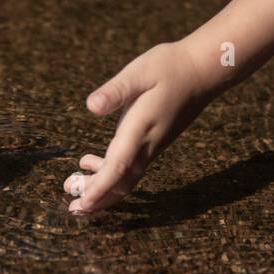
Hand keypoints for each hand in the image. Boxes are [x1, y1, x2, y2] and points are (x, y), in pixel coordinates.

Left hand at [64, 41, 216, 213]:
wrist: (202, 72)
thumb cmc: (169, 67)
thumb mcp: (139, 72)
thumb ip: (115, 91)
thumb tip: (91, 106)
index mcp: (139, 129)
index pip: (118, 167)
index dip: (99, 188)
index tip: (83, 203)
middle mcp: (147, 144)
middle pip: (122, 183)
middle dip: (97, 198)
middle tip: (71, 205)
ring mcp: (152, 145)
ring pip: (126, 178)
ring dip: (100, 187)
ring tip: (72, 183)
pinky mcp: (153, 142)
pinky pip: (130, 168)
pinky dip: (109, 173)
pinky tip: (90, 162)